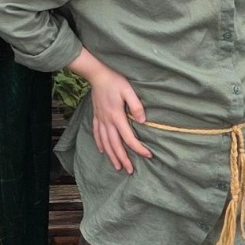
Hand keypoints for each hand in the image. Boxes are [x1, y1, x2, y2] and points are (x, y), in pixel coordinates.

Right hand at [71, 50, 152, 173]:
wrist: (96, 73)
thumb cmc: (114, 80)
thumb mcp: (128, 89)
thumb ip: (136, 105)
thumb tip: (143, 121)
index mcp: (117, 116)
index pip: (128, 137)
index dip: (138, 148)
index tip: (148, 155)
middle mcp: (107, 121)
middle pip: (115, 145)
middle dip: (123, 159)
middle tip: (129, 170)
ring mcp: (100, 119)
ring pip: (105, 142)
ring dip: (111, 155)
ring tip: (117, 166)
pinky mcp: (96, 115)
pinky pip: (97, 134)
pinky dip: (100, 144)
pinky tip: (102, 150)